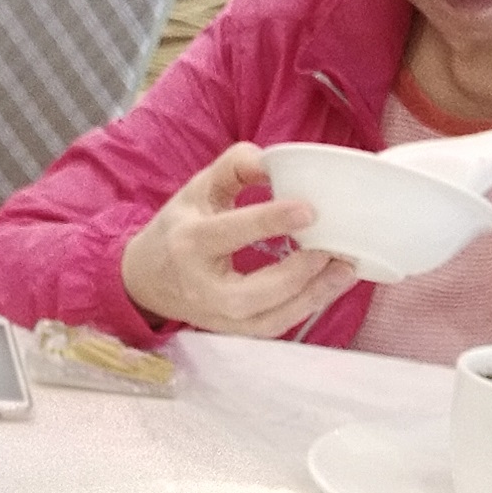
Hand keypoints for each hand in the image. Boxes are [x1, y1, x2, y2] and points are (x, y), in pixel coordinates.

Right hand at [120, 143, 359, 336]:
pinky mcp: (232, 330)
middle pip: (250, 293)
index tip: (309, 210)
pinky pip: (273, 327)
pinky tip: (328, 286)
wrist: (146, 279)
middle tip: (333, 249)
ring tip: (345, 270)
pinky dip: (305, 308)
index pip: (229, 233)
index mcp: (188, 242)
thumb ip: (234, 167)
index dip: (269, 222)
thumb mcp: (197, 189)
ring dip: (312, 297)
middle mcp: (199, 285)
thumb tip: (273, 162)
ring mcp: (216, 315)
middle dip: (296, 274)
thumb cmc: (178, 228)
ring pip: (268, 319)